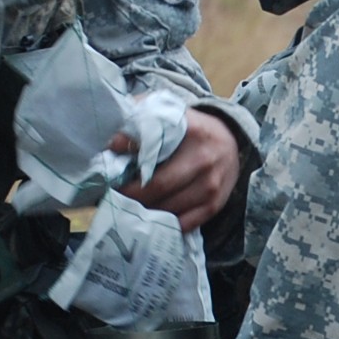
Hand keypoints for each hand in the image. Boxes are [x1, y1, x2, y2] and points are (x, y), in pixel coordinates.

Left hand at [120, 110, 240, 228]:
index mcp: (190, 131)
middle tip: (112, 196)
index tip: (107, 170)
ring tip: (126, 208)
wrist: (231, 140)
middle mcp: (203, 159)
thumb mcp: (169, 113)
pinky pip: (184, 223)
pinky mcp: (214, 204)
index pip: (151, 148)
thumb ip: (140, 119)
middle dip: (129, 195)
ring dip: (144, 211)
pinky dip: (165, 225)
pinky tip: (151, 221)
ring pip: (168, 208)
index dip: (126, 163)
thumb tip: (112, 143)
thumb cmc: (190, 128)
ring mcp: (210, 185)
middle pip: (157, 186)